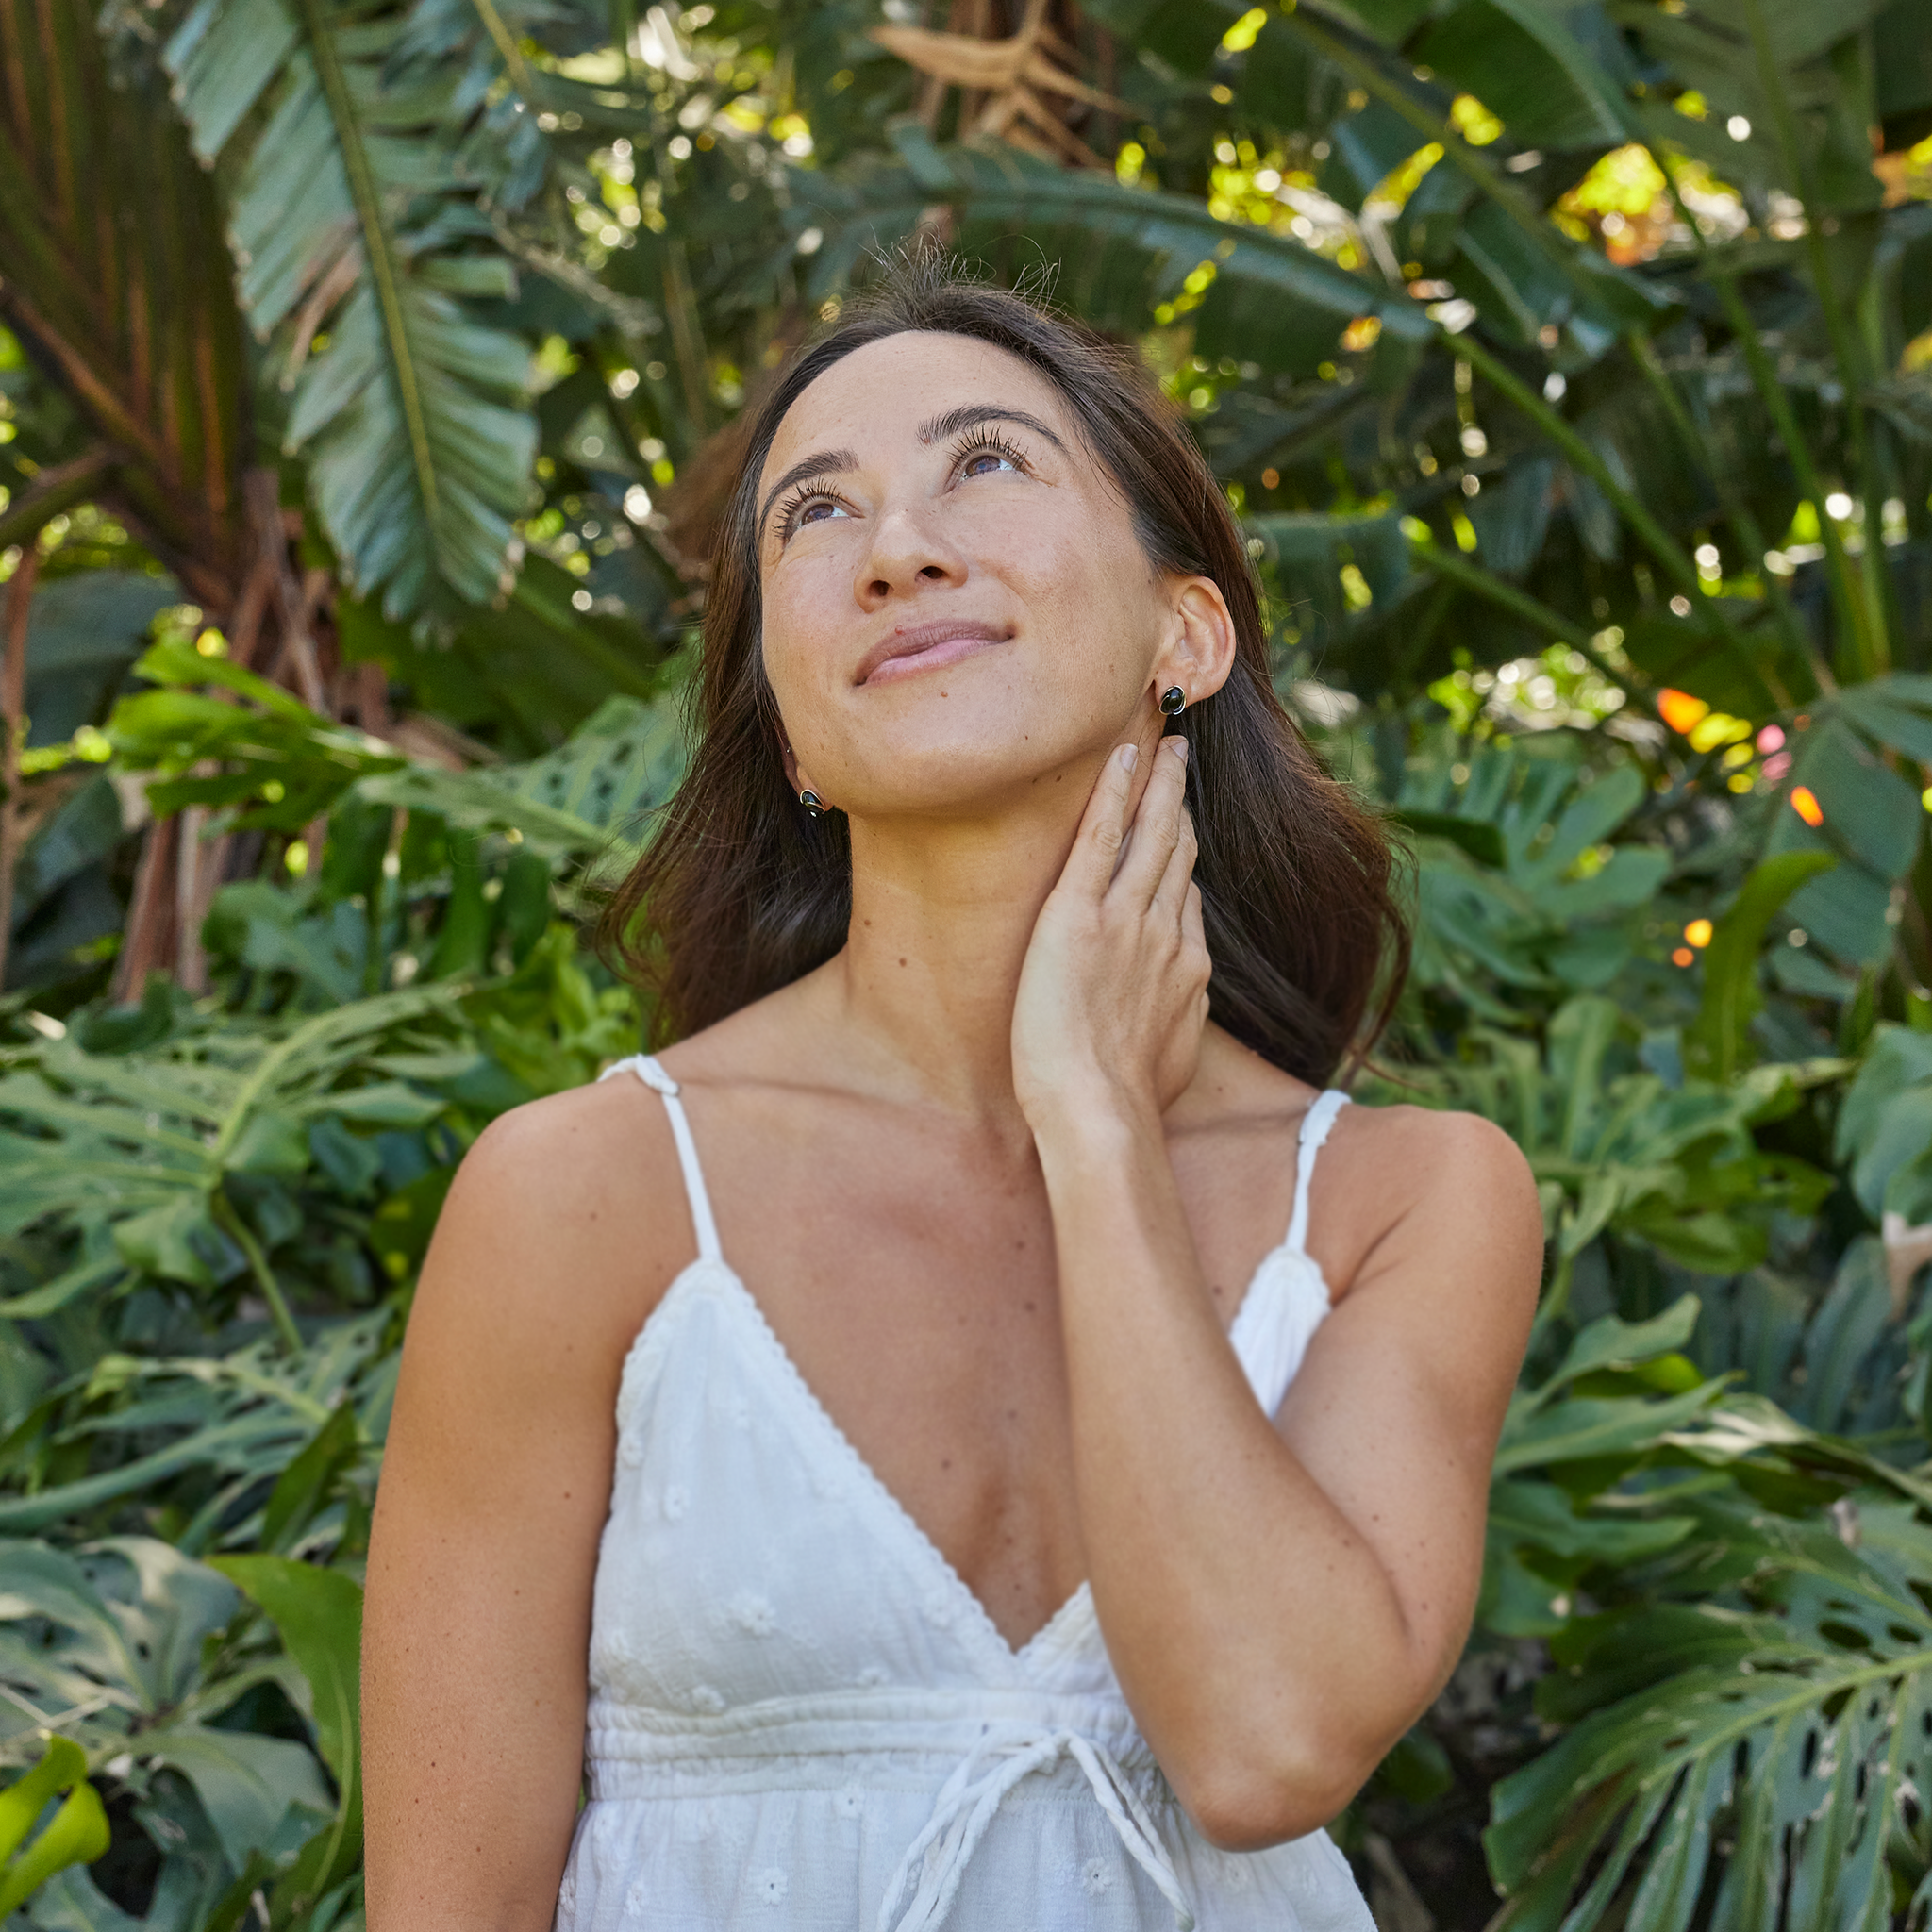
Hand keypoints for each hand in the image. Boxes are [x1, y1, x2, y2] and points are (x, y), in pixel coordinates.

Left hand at [1012, 719, 1210, 1135]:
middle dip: (1178, 802)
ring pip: (1149, 834)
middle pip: (1176, 852)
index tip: (1181, 824)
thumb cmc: (1125, 1103)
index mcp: (1186, 969)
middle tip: (1180, 759)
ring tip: (1164, 744)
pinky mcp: (1078, 914)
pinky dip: (1114, 793)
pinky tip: (1122, 757)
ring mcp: (1124, 919)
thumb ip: (1177, 1023)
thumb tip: (1181, 1015)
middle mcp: (1164, 933)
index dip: (1184, 853)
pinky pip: (1101, 839)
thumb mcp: (1170, 1060)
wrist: (1099, 1109)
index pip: (1185, 895)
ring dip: (1157, 784)